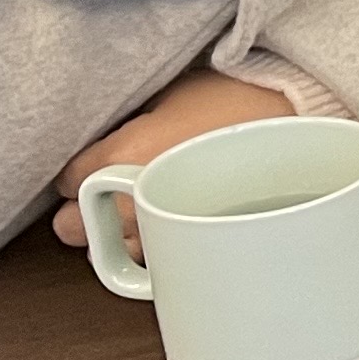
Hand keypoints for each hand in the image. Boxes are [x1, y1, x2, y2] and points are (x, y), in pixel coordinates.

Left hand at [51, 68, 296, 247]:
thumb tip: (110, 132)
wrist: (293, 125)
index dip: (79, 170)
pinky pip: (149, 262)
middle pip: (70, 228)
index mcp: (117, 160)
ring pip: (105, 252)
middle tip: (107, 190)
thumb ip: (128, 124)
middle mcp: (130, 204)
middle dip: (82, 210)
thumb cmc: (236, 101)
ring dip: (114, 232)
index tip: (98, 160)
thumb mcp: (169, 96)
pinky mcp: (190, 251)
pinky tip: (167, 227)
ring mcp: (160, 234)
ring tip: (140, 210)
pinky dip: (152, 248)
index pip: (65, 181)